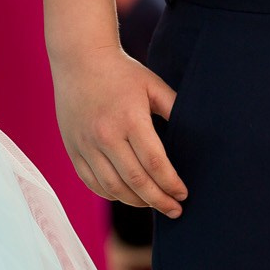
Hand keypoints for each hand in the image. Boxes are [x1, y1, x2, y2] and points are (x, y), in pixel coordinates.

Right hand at [51, 45, 187, 216]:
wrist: (80, 59)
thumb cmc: (122, 72)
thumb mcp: (153, 85)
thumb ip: (174, 109)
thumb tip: (197, 134)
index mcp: (130, 119)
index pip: (155, 163)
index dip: (171, 184)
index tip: (184, 195)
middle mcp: (106, 135)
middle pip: (136, 181)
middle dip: (159, 200)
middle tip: (175, 210)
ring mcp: (86, 144)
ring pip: (113, 187)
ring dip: (136, 201)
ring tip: (153, 203)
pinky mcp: (73, 149)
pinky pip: (92, 182)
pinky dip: (111, 194)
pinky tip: (126, 194)